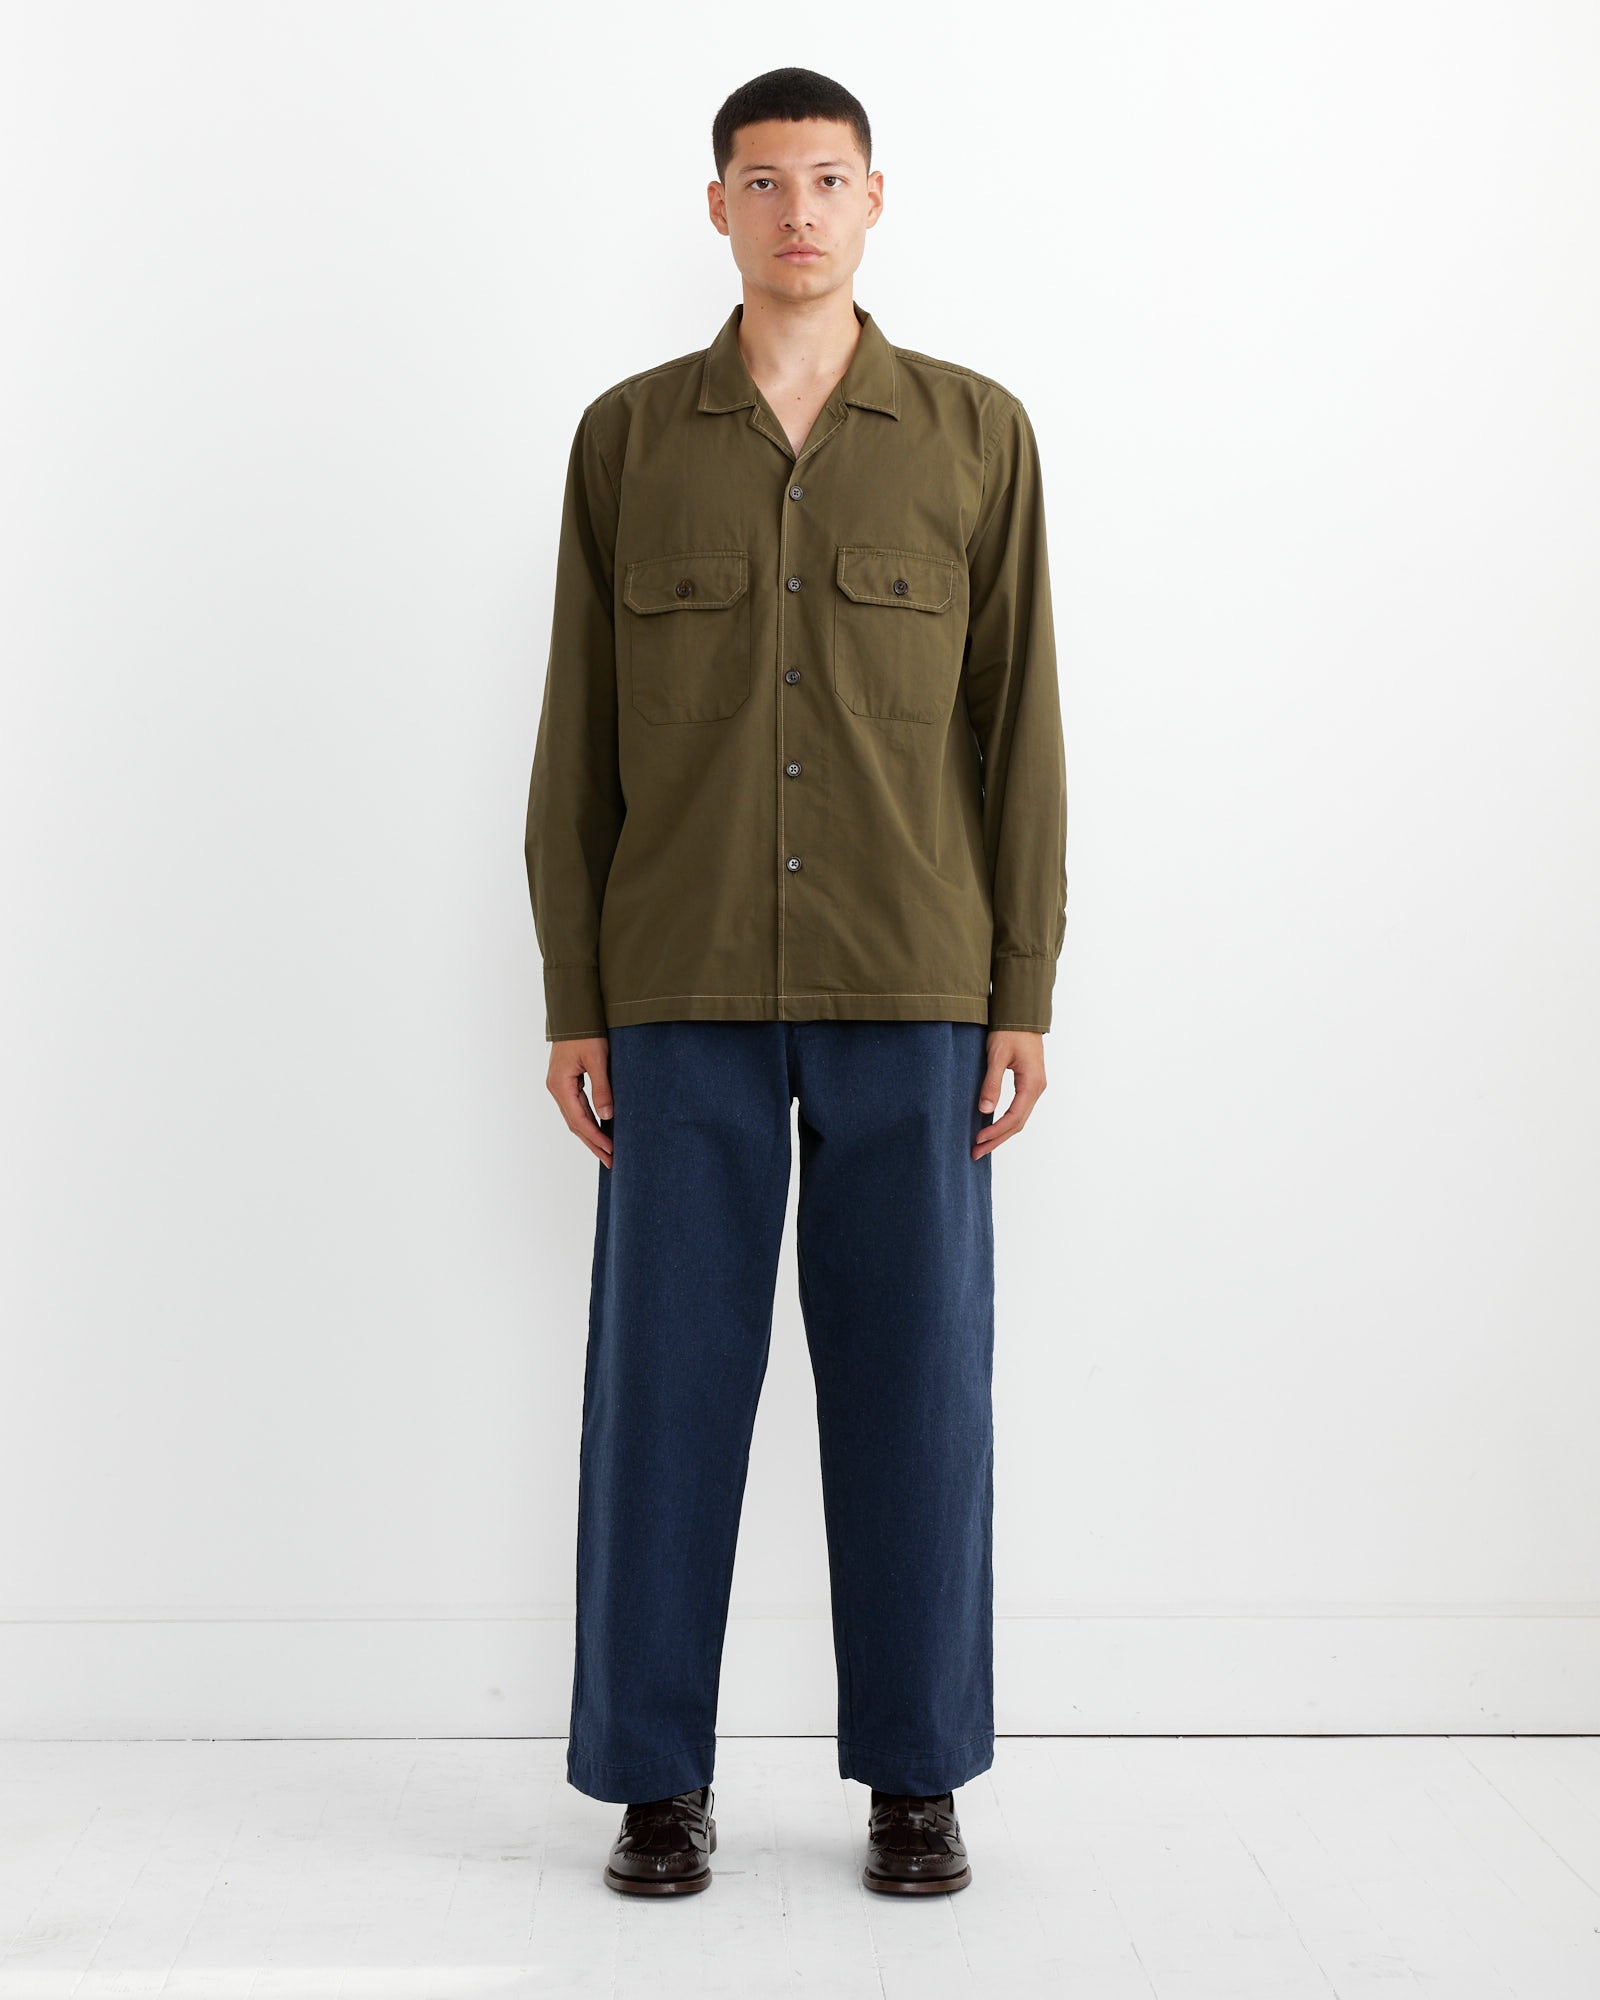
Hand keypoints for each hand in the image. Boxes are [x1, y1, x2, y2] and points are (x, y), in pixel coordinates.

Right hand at [547, 1036, 613, 1165]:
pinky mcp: (565, 1081)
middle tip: (610, 1161)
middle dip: (593, 1143)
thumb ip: (602, 1088)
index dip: (596, 1138)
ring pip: (575, 1117)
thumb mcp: (597, 1059)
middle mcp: (556, 1088)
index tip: (611, 1151)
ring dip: (590, 1135)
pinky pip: (576, 1107)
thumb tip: (607, 1116)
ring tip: (606, 1151)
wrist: (574, 1012)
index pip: (579, 1120)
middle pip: (575, 1124)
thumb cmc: (586, 1032)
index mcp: (560, 1085)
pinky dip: (588, 1121)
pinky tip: (599, 1129)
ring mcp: (559, 1085)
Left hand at [973, 1029, 1045, 1158]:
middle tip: (975, 1153)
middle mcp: (1037, 1089)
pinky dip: (1005, 1122)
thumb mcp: (997, 1056)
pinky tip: (992, 1128)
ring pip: (1019, 1119)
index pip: (1013, 1117)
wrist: (1022, 1014)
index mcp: (1032, 1084)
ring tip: (981, 1146)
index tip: (977, 1140)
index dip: (995, 1132)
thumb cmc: (1009, 1031)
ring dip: (1001, 1134)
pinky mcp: (1029, 1083)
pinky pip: (1019, 1109)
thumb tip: (985, 1110)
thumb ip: (992, 1083)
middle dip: (996, 1140)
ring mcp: (1034, 1087)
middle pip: (1017, 1124)